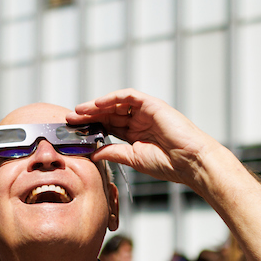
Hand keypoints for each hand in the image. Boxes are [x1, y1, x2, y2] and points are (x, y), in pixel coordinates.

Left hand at [66, 90, 217, 193]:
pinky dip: (112, 97)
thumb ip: (113, 153)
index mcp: (136, 134)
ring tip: (78, 111)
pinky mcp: (152, 104)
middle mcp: (140, 121)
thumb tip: (93, 153)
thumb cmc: (168, 164)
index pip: (108, 126)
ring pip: (116, 103)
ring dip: (96, 106)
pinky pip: (129, 96)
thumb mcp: (133, 159)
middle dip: (88, 115)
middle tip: (69, 118)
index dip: (91, 127)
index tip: (73, 130)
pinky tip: (97, 104)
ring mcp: (146, 111)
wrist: (190, 162)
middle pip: (109, 113)